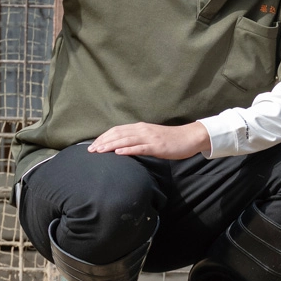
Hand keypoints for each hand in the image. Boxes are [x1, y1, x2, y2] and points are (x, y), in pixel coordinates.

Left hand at [89, 122, 210, 159]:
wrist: (190, 138)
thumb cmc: (171, 140)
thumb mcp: (152, 137)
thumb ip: (138, 140)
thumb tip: (123, 146)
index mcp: (140, 127)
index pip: (117, 130)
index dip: (103, 137)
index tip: (93, 145)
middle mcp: (143, 130)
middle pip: (118, 134)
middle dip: (103, 142)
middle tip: (90, 150)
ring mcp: (150, 138)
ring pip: (126, 140)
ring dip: (111, 145)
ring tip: (99, 151)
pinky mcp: (157, 146)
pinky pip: (140, 147)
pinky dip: (128, 149)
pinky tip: (118, 153)